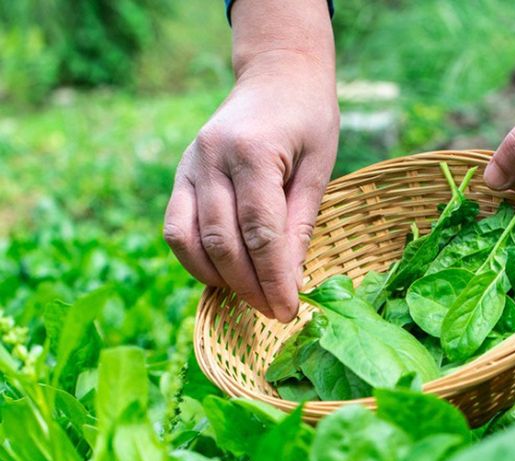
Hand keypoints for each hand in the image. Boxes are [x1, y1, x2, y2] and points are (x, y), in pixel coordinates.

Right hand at [164, 55, 338, 321]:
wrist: (277, 75)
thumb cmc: (308, 120)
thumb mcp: (319, 169)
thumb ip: (299, 225)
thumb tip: (289, 283)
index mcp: (252, 152)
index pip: (261, 233)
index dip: (274, 280)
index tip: (288, 311)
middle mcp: (212, 158)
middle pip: (224, 243)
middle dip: (250, 287)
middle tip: (276, 313)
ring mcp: (189, 165)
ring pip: (192, 241)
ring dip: (221, 280)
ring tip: (252, 298)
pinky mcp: (180, 175)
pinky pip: (176, 230)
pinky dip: (195, 261)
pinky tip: (224, 277)